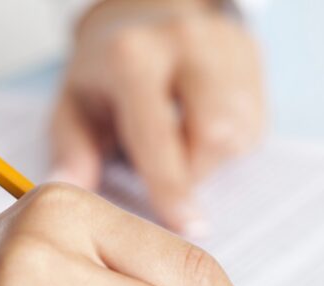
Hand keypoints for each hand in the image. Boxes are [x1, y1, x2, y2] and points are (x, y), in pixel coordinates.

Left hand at [50, 0, 265, 236]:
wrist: (147, 13)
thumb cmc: (109, 69)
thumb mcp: (76, 102)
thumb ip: (72, 149)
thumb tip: (71, 188)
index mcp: (133, 55)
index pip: (158, 134)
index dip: (171, 187)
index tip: (186, 226)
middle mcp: (185, 43)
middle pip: (214, 134)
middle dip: (194, 171)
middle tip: (169, 174)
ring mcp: (225, 49)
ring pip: (239, 133)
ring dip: (212, 159)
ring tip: (182, 147)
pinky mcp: (253, 61)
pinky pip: (253, 126)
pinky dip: (230, 144)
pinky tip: (203, 131)